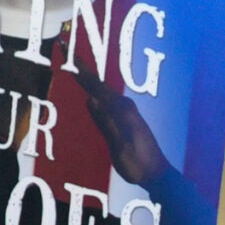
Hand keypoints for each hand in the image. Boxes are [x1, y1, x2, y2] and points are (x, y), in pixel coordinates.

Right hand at [73, 64, 171, 188]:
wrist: (157, 174)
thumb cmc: (138, 163)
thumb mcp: (119, 146)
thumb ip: (106, 123)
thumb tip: (90, 99)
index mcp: (122, 110)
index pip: (96, 86)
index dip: (80, 70)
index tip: (67, 54)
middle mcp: (125, 106)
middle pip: (98, 84)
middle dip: (82, 68)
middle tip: (66, 50)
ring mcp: (127, 111)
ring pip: (103, 91)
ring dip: (88, 78)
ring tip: (74, 66)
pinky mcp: (127, 118)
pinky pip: (107, 100)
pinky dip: (96, 91)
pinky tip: (91, 90)